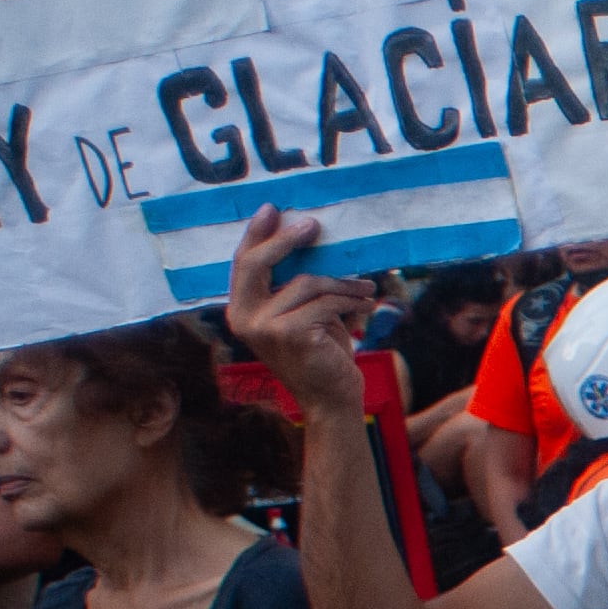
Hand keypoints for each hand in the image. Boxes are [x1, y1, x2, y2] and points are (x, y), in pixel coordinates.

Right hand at [222, 209, 373, 415]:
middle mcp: (244, 319)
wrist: (331, 399)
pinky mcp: (291, 334)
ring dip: (342, 283)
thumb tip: (307, 238)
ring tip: (365, 287)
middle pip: (257, 264)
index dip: (257, 235)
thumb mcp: (302, 314)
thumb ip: (294, 286)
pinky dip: (350, 299)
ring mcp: (265, 327)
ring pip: (306, 284)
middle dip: (285, 239)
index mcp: (240, 311)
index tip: (271, 209)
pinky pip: (325, 302)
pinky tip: (366, 302)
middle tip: (313, 225)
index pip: (243, 265)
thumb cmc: (321, 353)